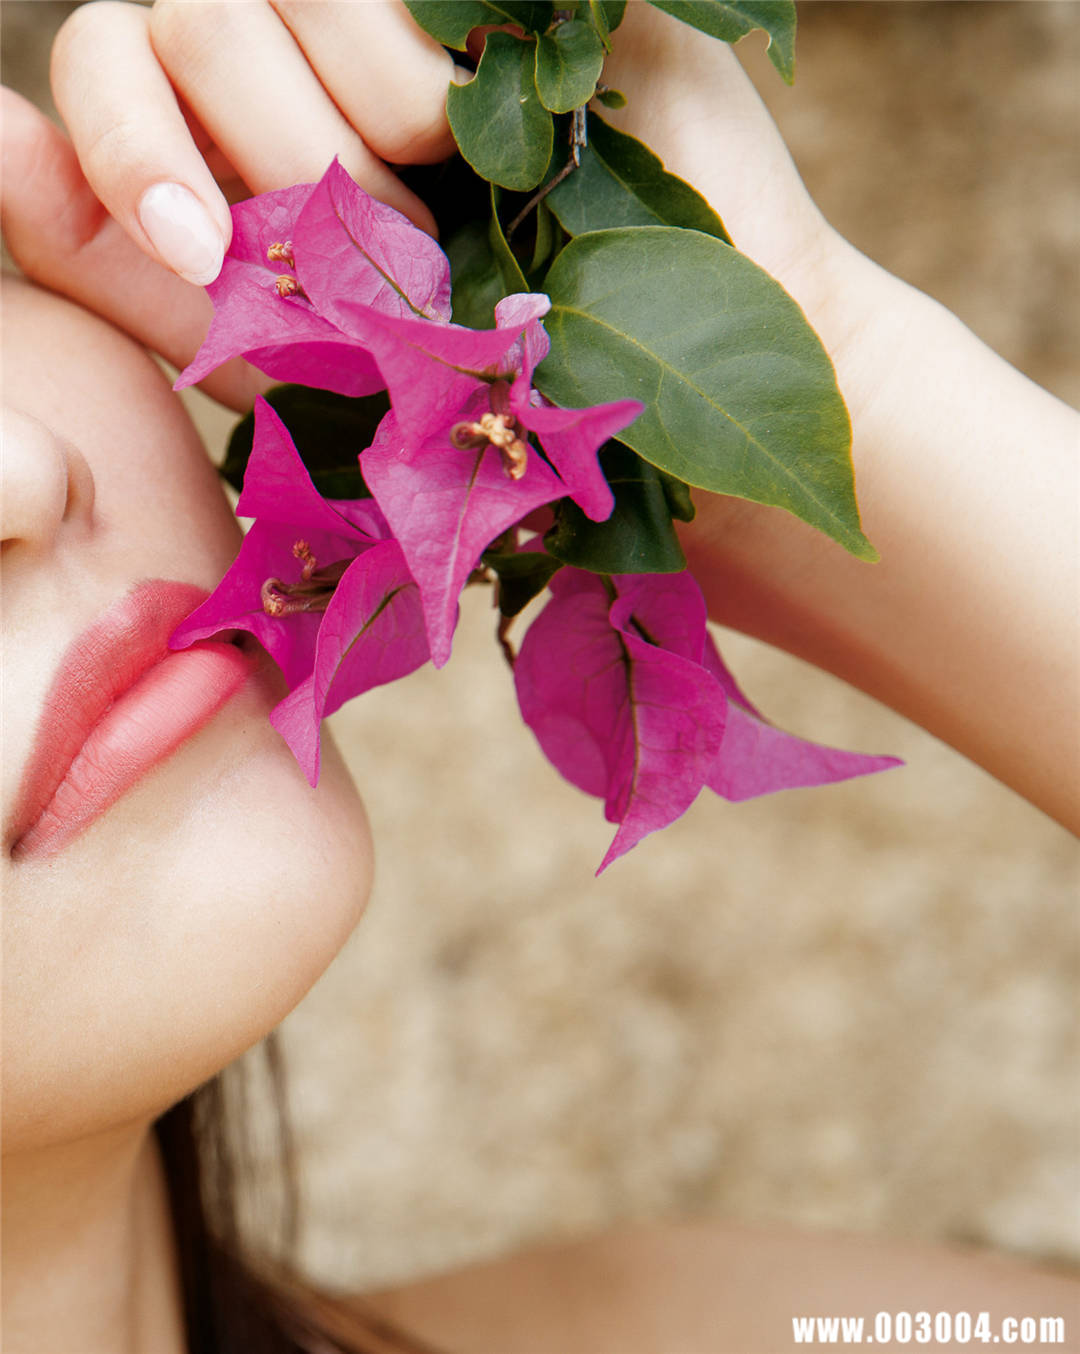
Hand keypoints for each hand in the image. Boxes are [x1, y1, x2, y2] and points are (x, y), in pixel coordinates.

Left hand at [2, 0, 467, 406]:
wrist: (450, 344)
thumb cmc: (324, 341)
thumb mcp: (196, 319)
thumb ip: (83, 235)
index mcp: (153, 87)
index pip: (104, 59)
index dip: (138, 154)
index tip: (199, 256)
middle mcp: (227, 19)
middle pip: (209, 27)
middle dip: (293, 171)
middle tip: (358, 273)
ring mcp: (327, 5)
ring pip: (323, 7)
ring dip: (381, 158)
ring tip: (413, 233)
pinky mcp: (418, 13)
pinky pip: (423, 41)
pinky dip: (444, 129)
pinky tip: (455, 175)